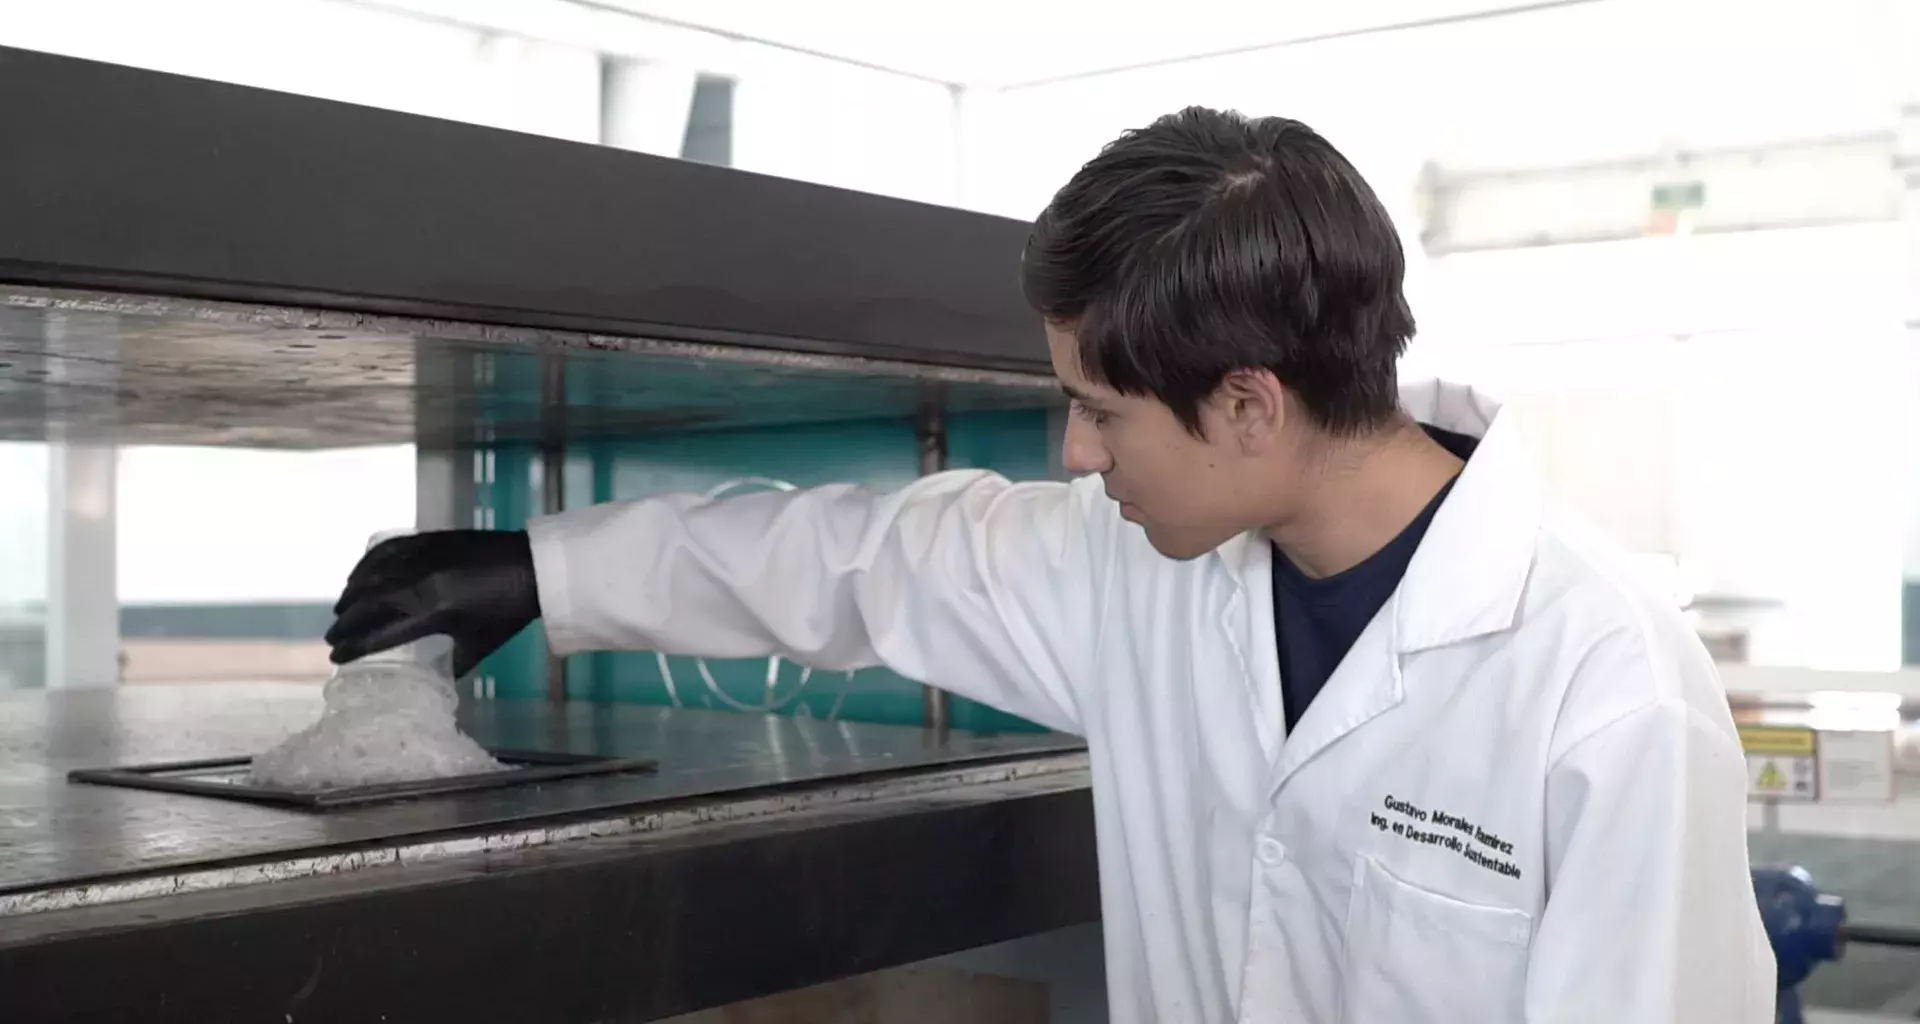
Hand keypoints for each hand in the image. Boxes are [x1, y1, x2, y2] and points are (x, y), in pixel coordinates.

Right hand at [325, 530, 540, 678]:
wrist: (533, 567)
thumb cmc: (510, 612)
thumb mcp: (481, 645)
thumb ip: (456, 664)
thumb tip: (438, 680)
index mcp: (434, 613)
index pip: (380, 635)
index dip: (354, 648)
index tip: (336, 657)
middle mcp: (420, 584)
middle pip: (367, 605)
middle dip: (345, 623)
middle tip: (333, 636)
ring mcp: (422, 558)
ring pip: (371, 576)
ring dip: (351, 594)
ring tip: (341, 610)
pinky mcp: (427, 539)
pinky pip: (386, 550)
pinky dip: (366, 564)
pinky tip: (357, 575)